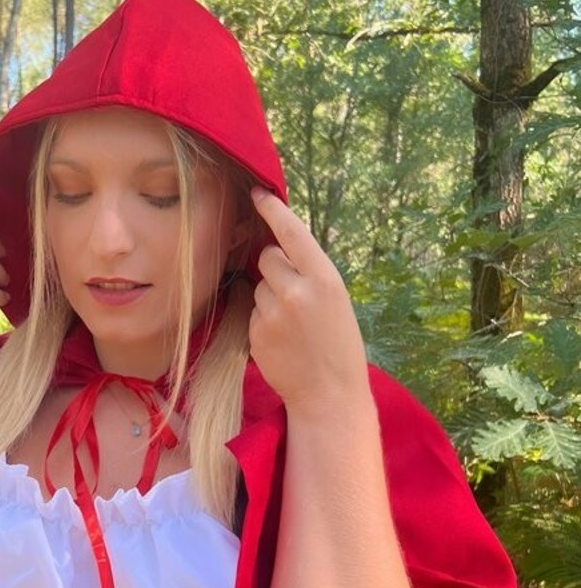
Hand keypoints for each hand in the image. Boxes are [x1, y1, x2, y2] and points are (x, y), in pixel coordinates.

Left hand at [248, 188, 369, 417]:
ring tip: (292, 325)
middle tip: (294, 294)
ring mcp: (272, 314)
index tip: (258, 193)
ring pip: (257, 286)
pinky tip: (282, 340)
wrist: (329, 394)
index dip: (272, 209)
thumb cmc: (337, 344)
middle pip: (266, 257)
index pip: (291, 232)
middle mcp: (296, 292)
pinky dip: (262, 321)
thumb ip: (309, 273)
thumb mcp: (335, 300)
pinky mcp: (255, 333)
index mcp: (324, 278)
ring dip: (268, 297)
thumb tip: (277, 249)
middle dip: (274, 267)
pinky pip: (251, 312)